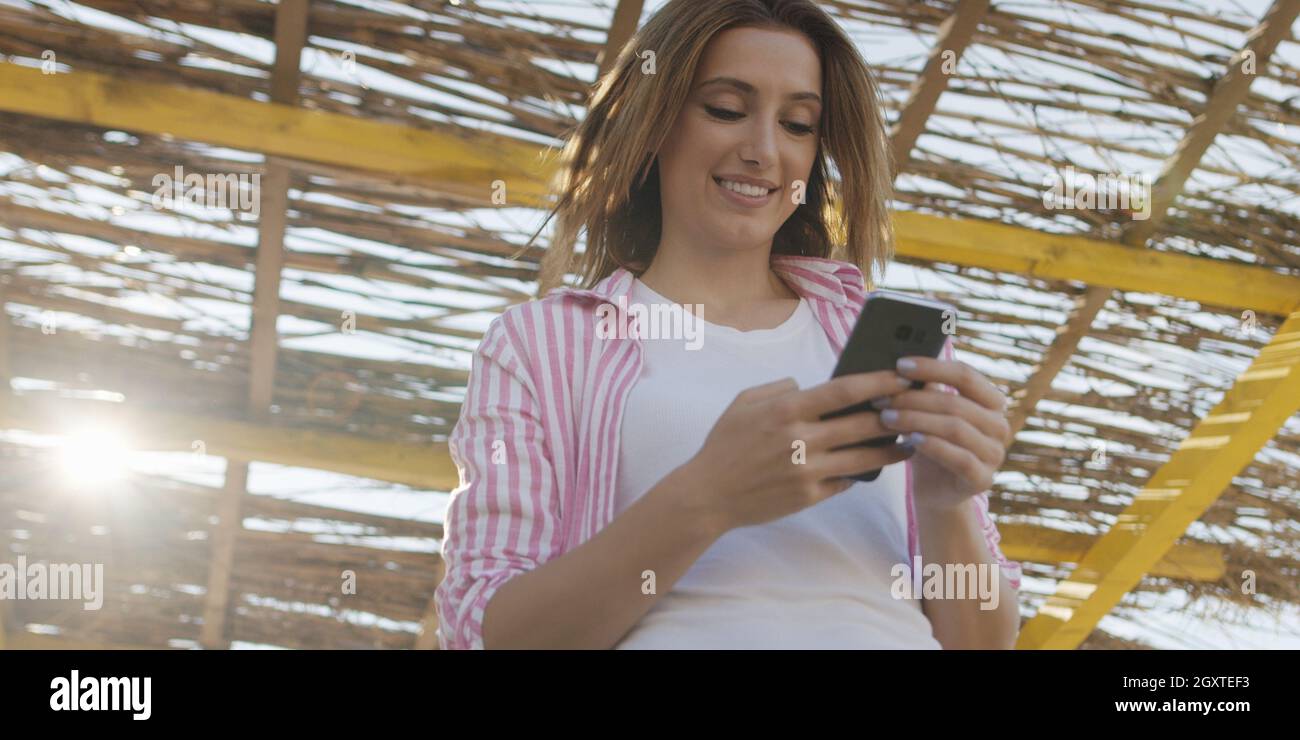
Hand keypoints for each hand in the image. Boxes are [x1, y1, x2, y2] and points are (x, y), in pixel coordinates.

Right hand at [679, 372, 916, 534]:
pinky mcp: (808, 496)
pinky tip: (874, 467)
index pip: (845, 390)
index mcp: (786, 409)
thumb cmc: (726, 444)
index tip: (903, 376)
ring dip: (893, 450)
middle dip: (897, 414)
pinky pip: (846, 482)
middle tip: (918, 408)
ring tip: (911, 443)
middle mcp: (800, 439)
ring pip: (865, 458)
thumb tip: (812, 387)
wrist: (707, 494)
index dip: (879, 382)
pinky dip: (861, 474)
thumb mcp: (744, 403)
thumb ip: (780, 388)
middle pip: (864, 424)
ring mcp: (806, 470)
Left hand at [874, 356, 1011, 511]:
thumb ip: (924, 388)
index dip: (932, 367)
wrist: (933, 490)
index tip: (899, 365)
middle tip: (881, 398)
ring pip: (955, 428)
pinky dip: (933, 446)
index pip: (965, 375)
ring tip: (886, 418)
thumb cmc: (929, 442)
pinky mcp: (983, 479)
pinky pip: (960, 458)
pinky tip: (910, 440)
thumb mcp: (926, 412)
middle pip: (955, 403)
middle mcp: (999, 425)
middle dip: (914, 399)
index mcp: (991, 401)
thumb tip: (901, 362)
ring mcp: (994, 453)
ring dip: (916, 420)